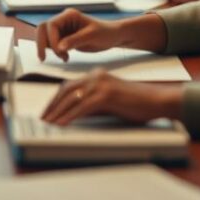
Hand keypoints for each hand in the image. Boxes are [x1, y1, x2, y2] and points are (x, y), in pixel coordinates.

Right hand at [35, 8, 123, 60]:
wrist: (113, 37)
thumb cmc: (105, 33)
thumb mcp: (91, 36)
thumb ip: (74, 40)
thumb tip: (58, 47)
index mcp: (69, 15)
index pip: (51, 25)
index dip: (51, 39)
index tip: (59, 52)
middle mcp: (63, 20)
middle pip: (43, 29)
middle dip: (42, 43)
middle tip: (44, 59)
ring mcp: (63, 29)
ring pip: (45, 37)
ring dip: (48, 49)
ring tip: (63, 58)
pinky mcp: (64, 38)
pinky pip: (51, 44)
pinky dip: (54, 52)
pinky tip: (65, 58)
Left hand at [40, 68, 183, 125]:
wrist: (156, 100)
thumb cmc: (136, 103)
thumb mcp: (109, 102)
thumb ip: (92, 104)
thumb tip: (73, 115)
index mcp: (96, 75)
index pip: (69, 86)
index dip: (56, 99)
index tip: (47, 111)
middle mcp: (96, 76)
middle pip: (66, 90)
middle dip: (52, 105)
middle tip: (43, 118)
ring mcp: (101, 84)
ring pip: (72, 98)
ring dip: (58, 111)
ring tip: (48, 123)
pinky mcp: (106, 94)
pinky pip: (83, 106)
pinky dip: (70, 115)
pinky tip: (62, 123)